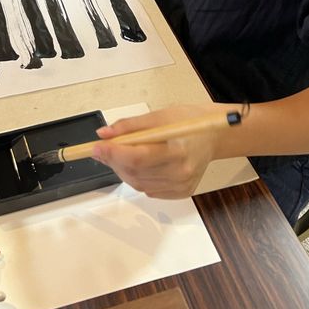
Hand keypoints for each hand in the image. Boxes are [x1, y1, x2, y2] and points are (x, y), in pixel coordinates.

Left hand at [92, 103, 226, 199]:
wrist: (213, 136)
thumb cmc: (187, 121)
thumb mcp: (159, 115)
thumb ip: (130, 126)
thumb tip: (103, 134)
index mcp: (177, 149)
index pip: (138, 157)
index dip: (113, 153)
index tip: (96, 146)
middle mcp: (181, 172)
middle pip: (136, 172)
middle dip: (113, 160)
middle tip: (101, 148)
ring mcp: (182, 185)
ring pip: (138, 184)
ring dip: (122, 170)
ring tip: (118, 154)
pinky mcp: (181, 192)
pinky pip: (149, 190)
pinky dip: (136, 178)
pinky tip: (137, 164)